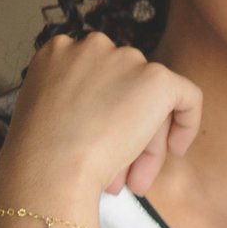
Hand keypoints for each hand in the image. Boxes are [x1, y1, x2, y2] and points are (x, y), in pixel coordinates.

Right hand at [0, 33, 203, 203]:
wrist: (51, 163)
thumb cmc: (40, 152)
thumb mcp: (46, 111)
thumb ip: (72, 99)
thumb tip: (103, 114)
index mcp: (59, 51)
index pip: (96, 79)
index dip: (102, 115)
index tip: (97, 143)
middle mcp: (93, 46)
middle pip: (124, 90)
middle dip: (124, 134)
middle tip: (120, 173)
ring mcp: (127, 59)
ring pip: (150, 100)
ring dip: (145, 143)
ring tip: (136, 181)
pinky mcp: (157, 78)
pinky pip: (187, 95)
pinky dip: (187, 122)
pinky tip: (176, 149)